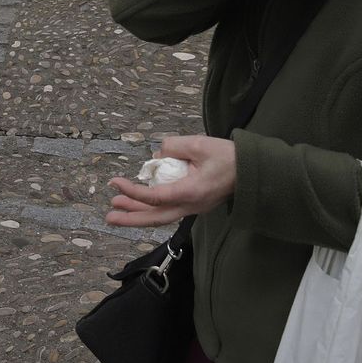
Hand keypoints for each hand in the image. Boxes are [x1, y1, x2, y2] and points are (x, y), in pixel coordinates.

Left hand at [106, 135, 235, 227]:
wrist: (252, 171)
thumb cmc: (229, 157)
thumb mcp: (200, 144)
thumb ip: (175, 146)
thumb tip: (157, 155)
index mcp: (191, 192)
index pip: (156, 197)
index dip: (133, 192)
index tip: (116, 183)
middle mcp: (191, 205)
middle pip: (155, 217)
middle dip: (130, 218)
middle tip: (109, 216)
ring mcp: (193, 208)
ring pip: (161, 216)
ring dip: (138, 214)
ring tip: (117, 209)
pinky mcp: (194, 204)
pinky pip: (168, 210)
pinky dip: (151, 208)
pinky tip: (138, 203)